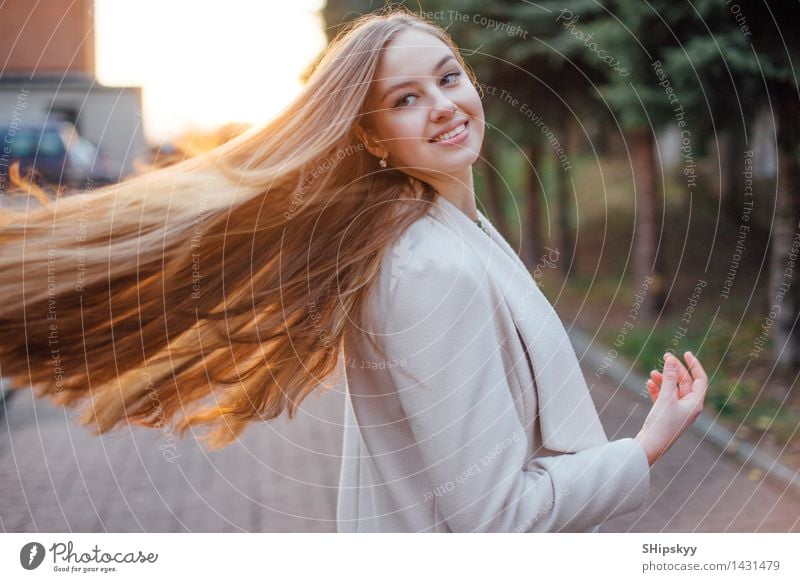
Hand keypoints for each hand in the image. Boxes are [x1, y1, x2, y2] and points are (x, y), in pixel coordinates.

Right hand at [635, 351, 707, 465]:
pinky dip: (657, 389)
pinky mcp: (666, 415)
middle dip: (675, 370)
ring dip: (664, 379)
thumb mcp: (666, 398)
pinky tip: (649, 384)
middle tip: (664, 357)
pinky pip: (664, 397)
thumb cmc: (662, 424)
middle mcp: (688, 407)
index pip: (700, 379)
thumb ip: (669, 378)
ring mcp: (677, 411)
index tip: (685, 353)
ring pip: (673, 389)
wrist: (650, 446)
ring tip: (652, 373)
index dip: (694, 365)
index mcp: (695, 404)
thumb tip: (671, 360)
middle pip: (685, 383)